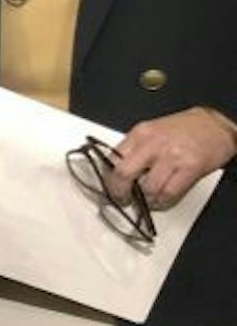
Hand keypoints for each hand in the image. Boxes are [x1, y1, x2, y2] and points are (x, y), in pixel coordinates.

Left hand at [106, 108, 236, 209]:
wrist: (217, 124)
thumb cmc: (185, 129)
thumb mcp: (153, 131)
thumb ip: (135, 149)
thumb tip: (118, 172)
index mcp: (140, 133)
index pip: (112, 159)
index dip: (108, 179)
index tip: (109, 189)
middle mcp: (153, 143)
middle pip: (123, 174)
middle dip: (120, 192)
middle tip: (123, 199)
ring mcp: (172, 155)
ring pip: (147, 188)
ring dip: (146, 200)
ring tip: (148, 199)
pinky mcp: (190, 167)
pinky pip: (169, 193)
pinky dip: (162, 201)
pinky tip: (161, 200)